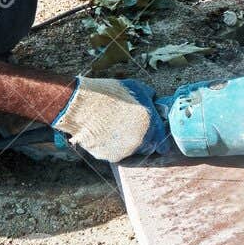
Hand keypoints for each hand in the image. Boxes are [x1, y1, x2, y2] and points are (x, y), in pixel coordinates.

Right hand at [53, 78, 173, 161]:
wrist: (81, 105)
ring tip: (115, 127)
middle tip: (132, 127)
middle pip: (147, 147)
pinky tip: (105, 133)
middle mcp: (139, 141)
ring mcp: (123, 151)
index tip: (154, 134)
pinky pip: (115, 153)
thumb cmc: (108, 94)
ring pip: (131, 151)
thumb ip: (150, 98)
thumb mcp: (136, 87)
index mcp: (150, 125)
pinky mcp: (108, 157)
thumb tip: (156, 103)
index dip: (158, 137)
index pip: (162, 141)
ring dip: (127, 143)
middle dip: (143, 139)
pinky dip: (112, 146)